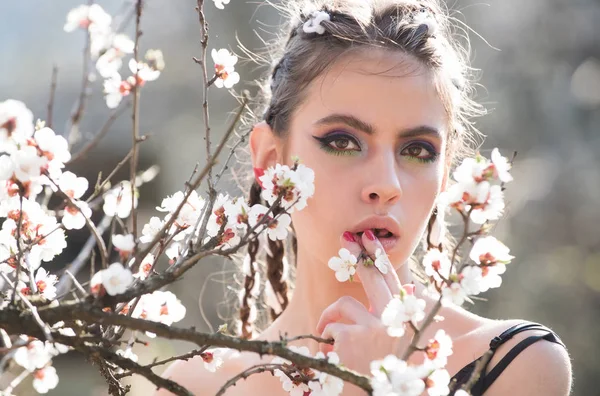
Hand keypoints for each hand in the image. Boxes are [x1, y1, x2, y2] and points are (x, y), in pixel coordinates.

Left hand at [316, 229, 414, 374]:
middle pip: (371, 275)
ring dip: (331, 319)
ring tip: (325, 332)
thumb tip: (407, 289)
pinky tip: (331, 358)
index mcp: (407, 315)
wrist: (417, 386)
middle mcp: (391, 314)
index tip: (367, 237)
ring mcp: (370, 325)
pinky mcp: (349, 340)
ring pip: (342, 306)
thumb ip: (412, 315)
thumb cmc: (419, 370)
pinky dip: (326, 344)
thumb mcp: (420, 341)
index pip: (391, 276)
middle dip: (360, 256)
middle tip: (347, 239)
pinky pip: (329, 332)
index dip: (378, 255)